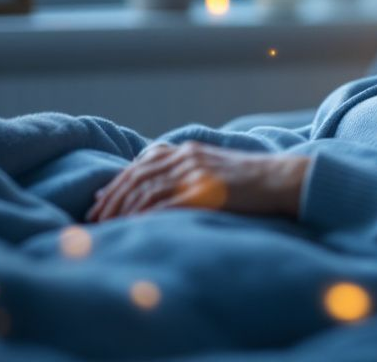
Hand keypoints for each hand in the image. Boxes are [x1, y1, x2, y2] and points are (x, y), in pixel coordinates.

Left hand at [86, 141, 308, 222]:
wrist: (281, 179)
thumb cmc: (250, 181)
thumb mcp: (214, 167)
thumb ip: (187, 172)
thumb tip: (157, 190)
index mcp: (187, 150)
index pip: (140, 165)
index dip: (115, 184)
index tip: (98, 203)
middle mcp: (187, 157)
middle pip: (137, 176)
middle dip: (112, 199)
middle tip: (95, 219)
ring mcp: (196, 173)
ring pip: (146, 190)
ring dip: (122, 209)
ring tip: (108, 226)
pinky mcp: (205, 190)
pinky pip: (166, 203)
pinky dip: (144, 216)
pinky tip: (133, 227)